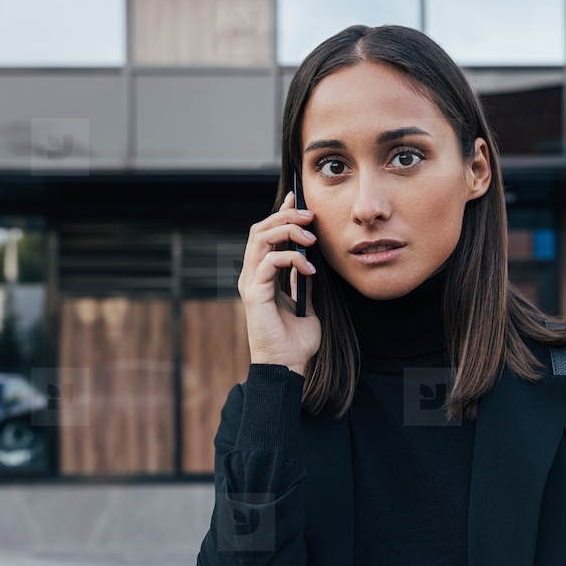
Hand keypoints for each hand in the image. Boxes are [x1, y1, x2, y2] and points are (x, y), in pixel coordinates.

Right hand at [238, 189, 320, 377]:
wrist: (288, 366)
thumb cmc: (296, 342)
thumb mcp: (308, 304)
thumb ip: (305, 282)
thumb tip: (313, 261)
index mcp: (262, 276)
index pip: (266, 234)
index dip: (280, 213)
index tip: (297, 199)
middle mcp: (252, 275)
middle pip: (260, 229)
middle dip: (285, 216)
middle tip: (310, 216)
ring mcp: (251, 283)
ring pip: (261, 238)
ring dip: (287, 231)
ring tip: (311, 238)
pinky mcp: (255, 293)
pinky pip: (270, 262)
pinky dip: (291, 258)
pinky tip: (308, 269)